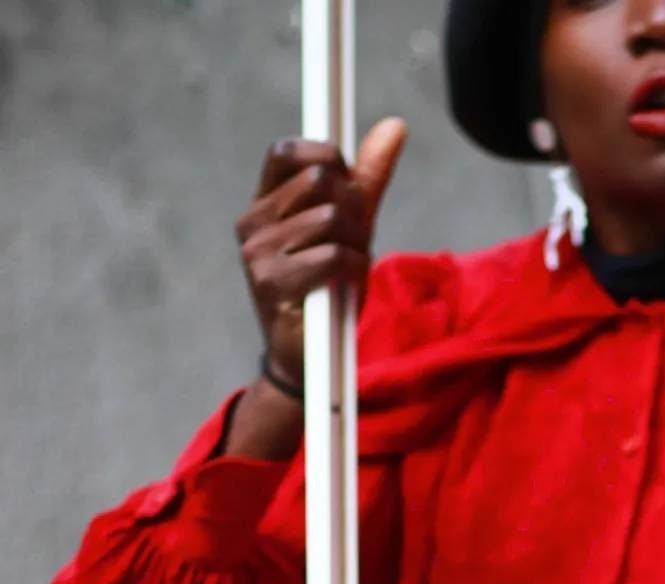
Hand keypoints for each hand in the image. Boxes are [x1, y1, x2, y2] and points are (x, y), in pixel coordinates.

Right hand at [235, 118, 407, 390]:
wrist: (307, 359)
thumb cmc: (328, 290)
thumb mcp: (351, 229)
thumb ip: (367, 181)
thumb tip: (395, 126)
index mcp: (264, 203)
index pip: (287, 152)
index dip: (325, 157)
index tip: (345, 184)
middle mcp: (252, 223)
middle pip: (319, 180)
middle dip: (352, 209)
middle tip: (353, 244)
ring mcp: (258, 253)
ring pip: (330, 218)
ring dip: (356, 245)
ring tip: (347, 272)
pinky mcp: (271, 283)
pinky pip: (332, 255)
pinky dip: (353, 270)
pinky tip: (345, 287)